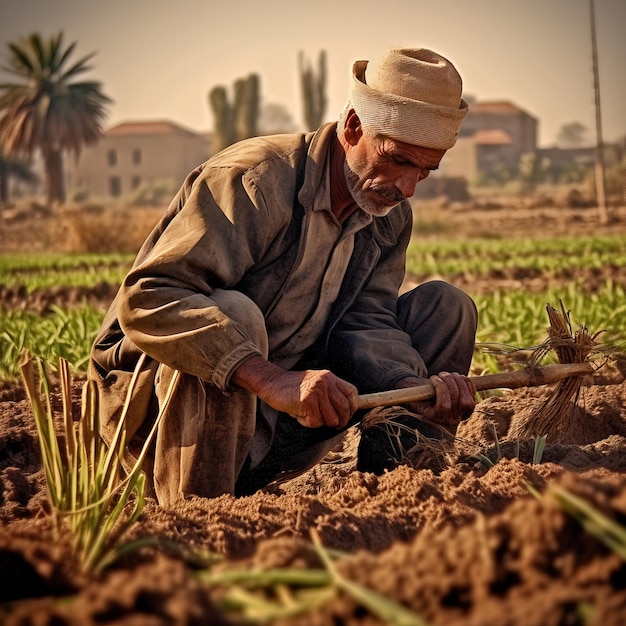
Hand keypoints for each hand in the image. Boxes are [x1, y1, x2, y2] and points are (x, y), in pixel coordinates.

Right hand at [231, 356, 357, 428]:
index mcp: (330, 377)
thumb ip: (329, 393)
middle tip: (332, 425)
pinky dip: (307, 422)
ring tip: (308, 414)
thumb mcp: (315, 383)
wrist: (272, 382)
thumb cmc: (293, 388)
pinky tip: (298, 413)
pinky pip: (315, 422)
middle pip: (345, 409)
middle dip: (340, 421)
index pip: (352, 393)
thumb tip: (345, 413)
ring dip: (320, 422)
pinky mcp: (307, 401)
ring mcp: (317, 391)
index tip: (346, 416)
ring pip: (331, 419)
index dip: (352, 408)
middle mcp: (326, 382)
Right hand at [395, 372, 475, 431]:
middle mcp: (450, 421)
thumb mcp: (412, 395)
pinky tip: (457, 377)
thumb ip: (410, 392)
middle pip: (458, 400)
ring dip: (458, 381)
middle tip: (441, 374)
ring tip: (448, 375)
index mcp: (435, 419)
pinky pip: (473, 394)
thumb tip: (397, 390)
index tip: (433, 378)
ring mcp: (462, 415)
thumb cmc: (417, 396)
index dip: (442, 389)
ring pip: (467, 398)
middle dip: (450, 382)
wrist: (428, 405)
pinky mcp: (469, 408)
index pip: (445, 406)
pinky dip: (467, 382)